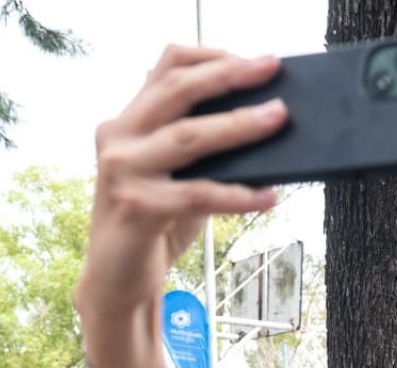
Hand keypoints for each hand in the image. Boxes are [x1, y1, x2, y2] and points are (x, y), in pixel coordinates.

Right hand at [79, 48, 285, 312]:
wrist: (118, 281)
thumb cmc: (155, 224)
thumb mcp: (176, 175)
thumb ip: (202, 146)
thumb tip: (264, 121)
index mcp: (127, 122)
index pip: (165, 67)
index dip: (209, 56)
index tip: (253, 60)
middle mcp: (118, 138)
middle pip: (176, 90)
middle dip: (228, 75)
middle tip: (270, 69)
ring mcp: (122, 171)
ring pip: (188, 137)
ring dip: (239, 125)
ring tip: (278, 119)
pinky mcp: (136, 208)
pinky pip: (197, 194)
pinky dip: (238, 195)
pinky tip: (268, 196)